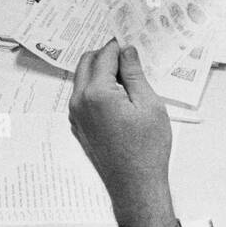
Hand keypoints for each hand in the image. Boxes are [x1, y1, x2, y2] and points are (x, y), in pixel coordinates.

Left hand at [69, 40, 174, 226]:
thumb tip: (127, 52)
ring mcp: (76, 116)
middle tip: (128, 55)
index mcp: (97, 94)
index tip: (130, 40)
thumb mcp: (149, 104)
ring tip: (127, 77)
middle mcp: (79, 102)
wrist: (136, 186)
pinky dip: (97, 88)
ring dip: (101, 71)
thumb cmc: (147, 150)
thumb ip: (135, 73)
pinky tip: (119, 96)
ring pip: (83, 79)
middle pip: (87, 62)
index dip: (118, 45)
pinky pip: (83, 97)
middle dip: (106, 54)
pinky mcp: (78, 127)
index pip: (105, 55)